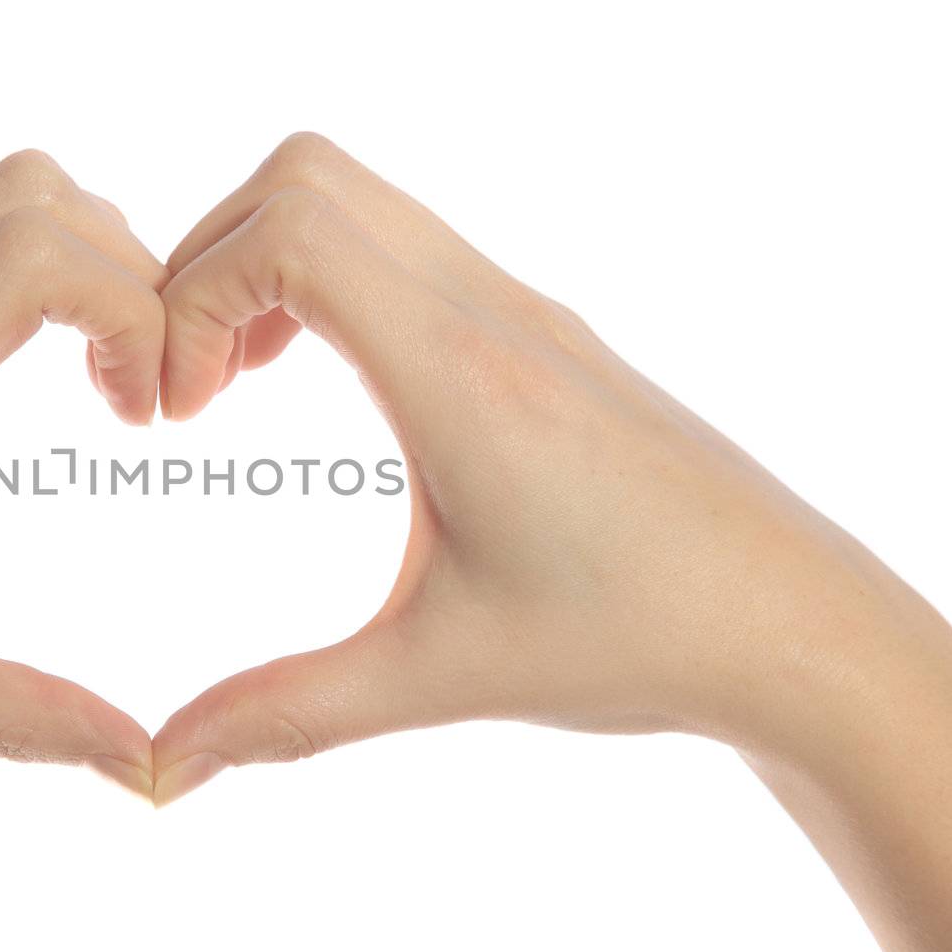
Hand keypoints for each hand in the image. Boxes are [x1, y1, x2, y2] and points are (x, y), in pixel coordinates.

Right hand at [149, 133, 951, 951]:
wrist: (789, 621)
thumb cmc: (635, 639)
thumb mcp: (438, 677)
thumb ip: (283, 716)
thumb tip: (161, 773)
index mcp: (460, 373)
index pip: (294, 235)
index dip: (193, 299)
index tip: (178, 414)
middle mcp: (488, 311)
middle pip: (307, 178)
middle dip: (206, 263)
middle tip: (188, 387)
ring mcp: (518, 307)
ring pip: (357, 197)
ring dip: (266, 264)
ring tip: (235, 381)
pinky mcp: (533, 328)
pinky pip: (402, 244)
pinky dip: (324, 280)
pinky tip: (315, 380)